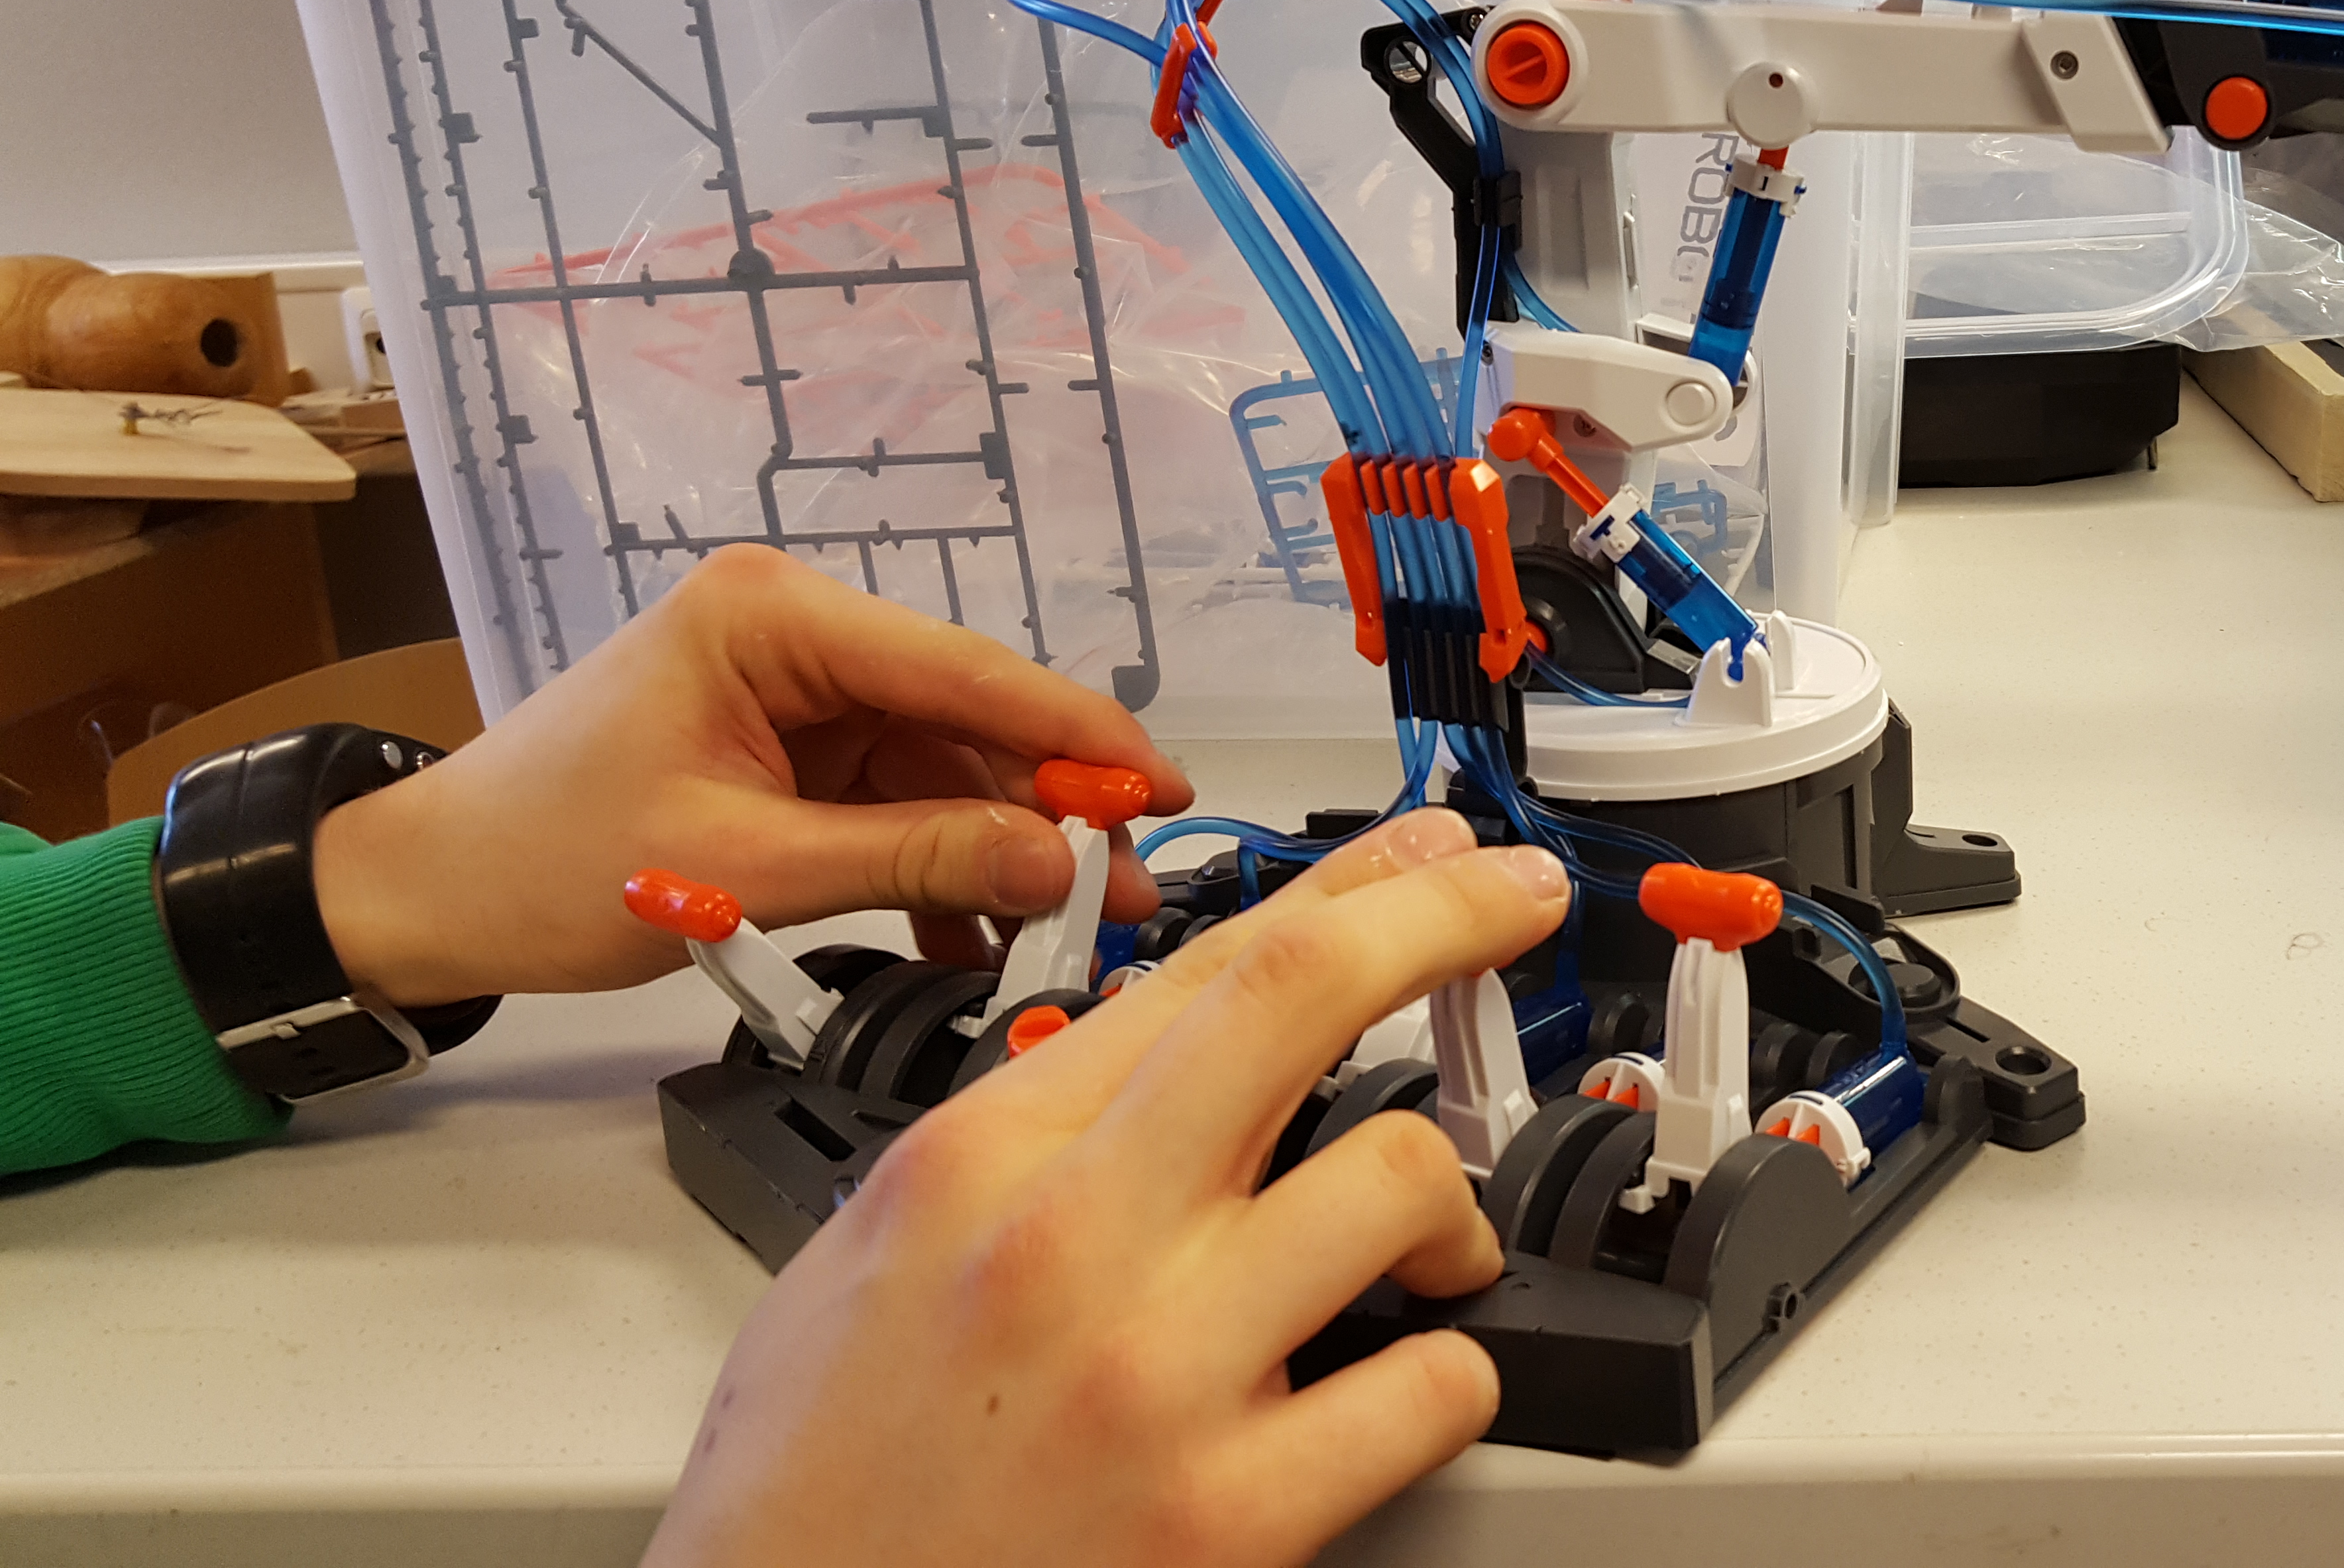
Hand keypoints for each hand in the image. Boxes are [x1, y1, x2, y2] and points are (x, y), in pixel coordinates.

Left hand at [313, 544, 1189, 1005]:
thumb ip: (912, 861)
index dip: (1076, 733)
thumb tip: (1055, 862)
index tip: (1161, 788)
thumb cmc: (539, 862)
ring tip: (1068, 933)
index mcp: (772, 615)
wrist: (425, 895)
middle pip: (966, 718)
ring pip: (944, 769)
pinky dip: (936, 872)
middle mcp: (794, 631)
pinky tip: (979, 939)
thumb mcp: (742, 869)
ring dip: (999, 855)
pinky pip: (897, 804)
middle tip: (1125, 893)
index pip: (964, 667)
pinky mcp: (790, 749)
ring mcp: (794, 691)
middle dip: (1046, 812)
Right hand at [643, 809, 1565, 1567]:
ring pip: (1402, 1182)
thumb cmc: (811, 1490)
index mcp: (979, 1163)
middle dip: (1445, 920)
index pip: (1201, 968)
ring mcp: (1159, 1375)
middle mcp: (1072, 1243)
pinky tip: (1402, 1391)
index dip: (1346, 889)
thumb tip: (1147, 1066)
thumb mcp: (867, 1263)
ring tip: (1429, 1260)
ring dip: (1450, 1213)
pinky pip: (1429, 1389)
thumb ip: (1015, 1152)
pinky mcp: (1232, 1515)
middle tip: (1517, 903)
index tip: (1426, 855)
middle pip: (1304, 997)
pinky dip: (1446, 1381)